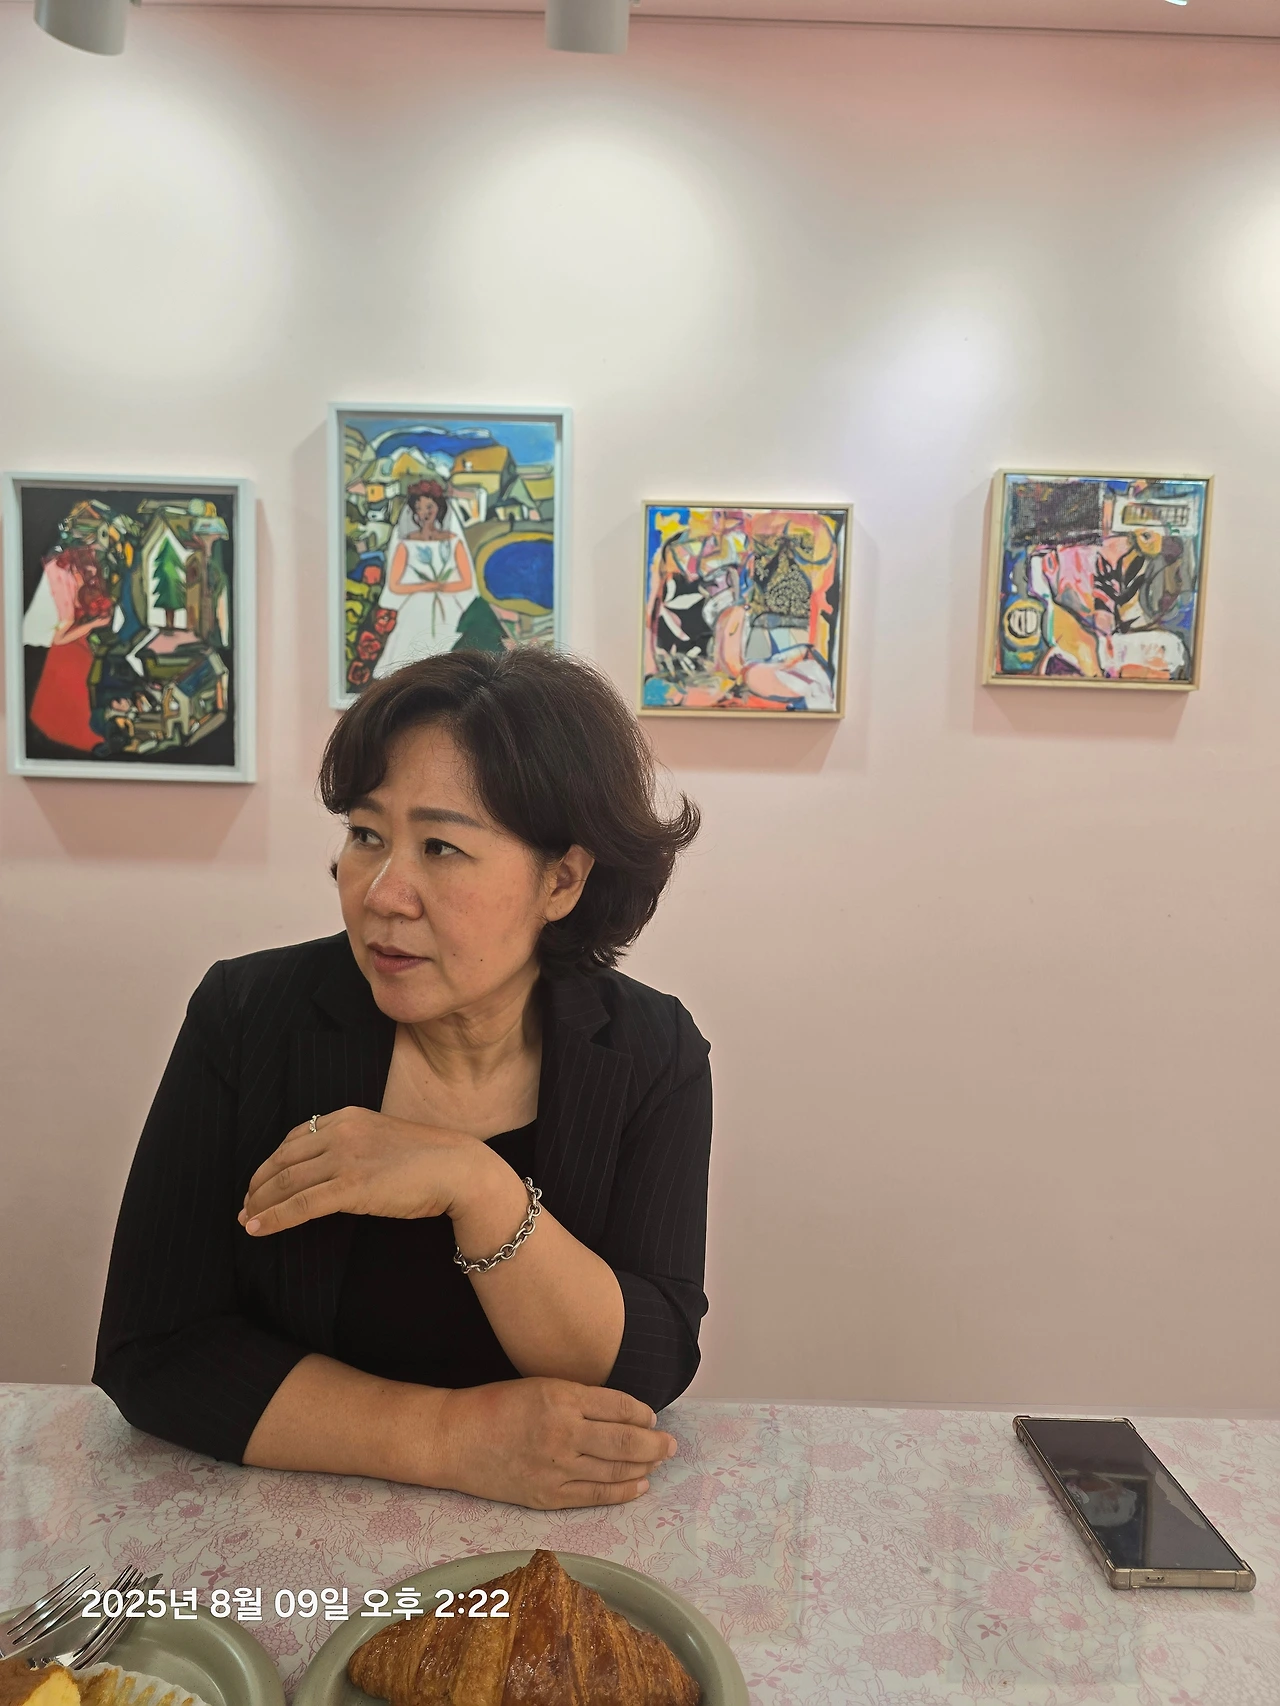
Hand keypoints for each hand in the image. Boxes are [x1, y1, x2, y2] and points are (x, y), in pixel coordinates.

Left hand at [239, 1106, 486, 1235]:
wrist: (458, 1169)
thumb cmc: (428, 1160)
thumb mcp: (382, 1138)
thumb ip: (353, 1145)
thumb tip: (327, 1169)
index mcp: (347, 1116)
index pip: (294, 1138)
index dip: (271, 1163)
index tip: (260, 1182)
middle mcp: (340, 1132)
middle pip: (282, 1160)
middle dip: (258, 1185)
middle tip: (245, 1206)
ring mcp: (345, 1158)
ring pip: (286, 1183)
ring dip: (259, 1204)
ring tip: (246, 1220)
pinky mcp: (351, 1186)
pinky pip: (300, 1205)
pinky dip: (273, 1218)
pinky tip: (257, 1229)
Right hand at [434, 1379, 677, 1508]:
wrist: (455, 1438)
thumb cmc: (495, 1405)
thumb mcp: (539, 1385)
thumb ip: (578, 1398)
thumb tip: (621, 1411)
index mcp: (560, 1397)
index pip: (617, 1406)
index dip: (642, 1412)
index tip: (652, 1416)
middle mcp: (563, 1433)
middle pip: (623, 1440)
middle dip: (654, 1443)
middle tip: (672, 1444)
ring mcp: (555, 1468)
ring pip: (614, 1470)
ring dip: (643, 1467)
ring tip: (659, 1462)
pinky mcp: (546, 1496)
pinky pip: (594, 1496)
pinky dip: (622, 1492)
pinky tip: (640, 1486)